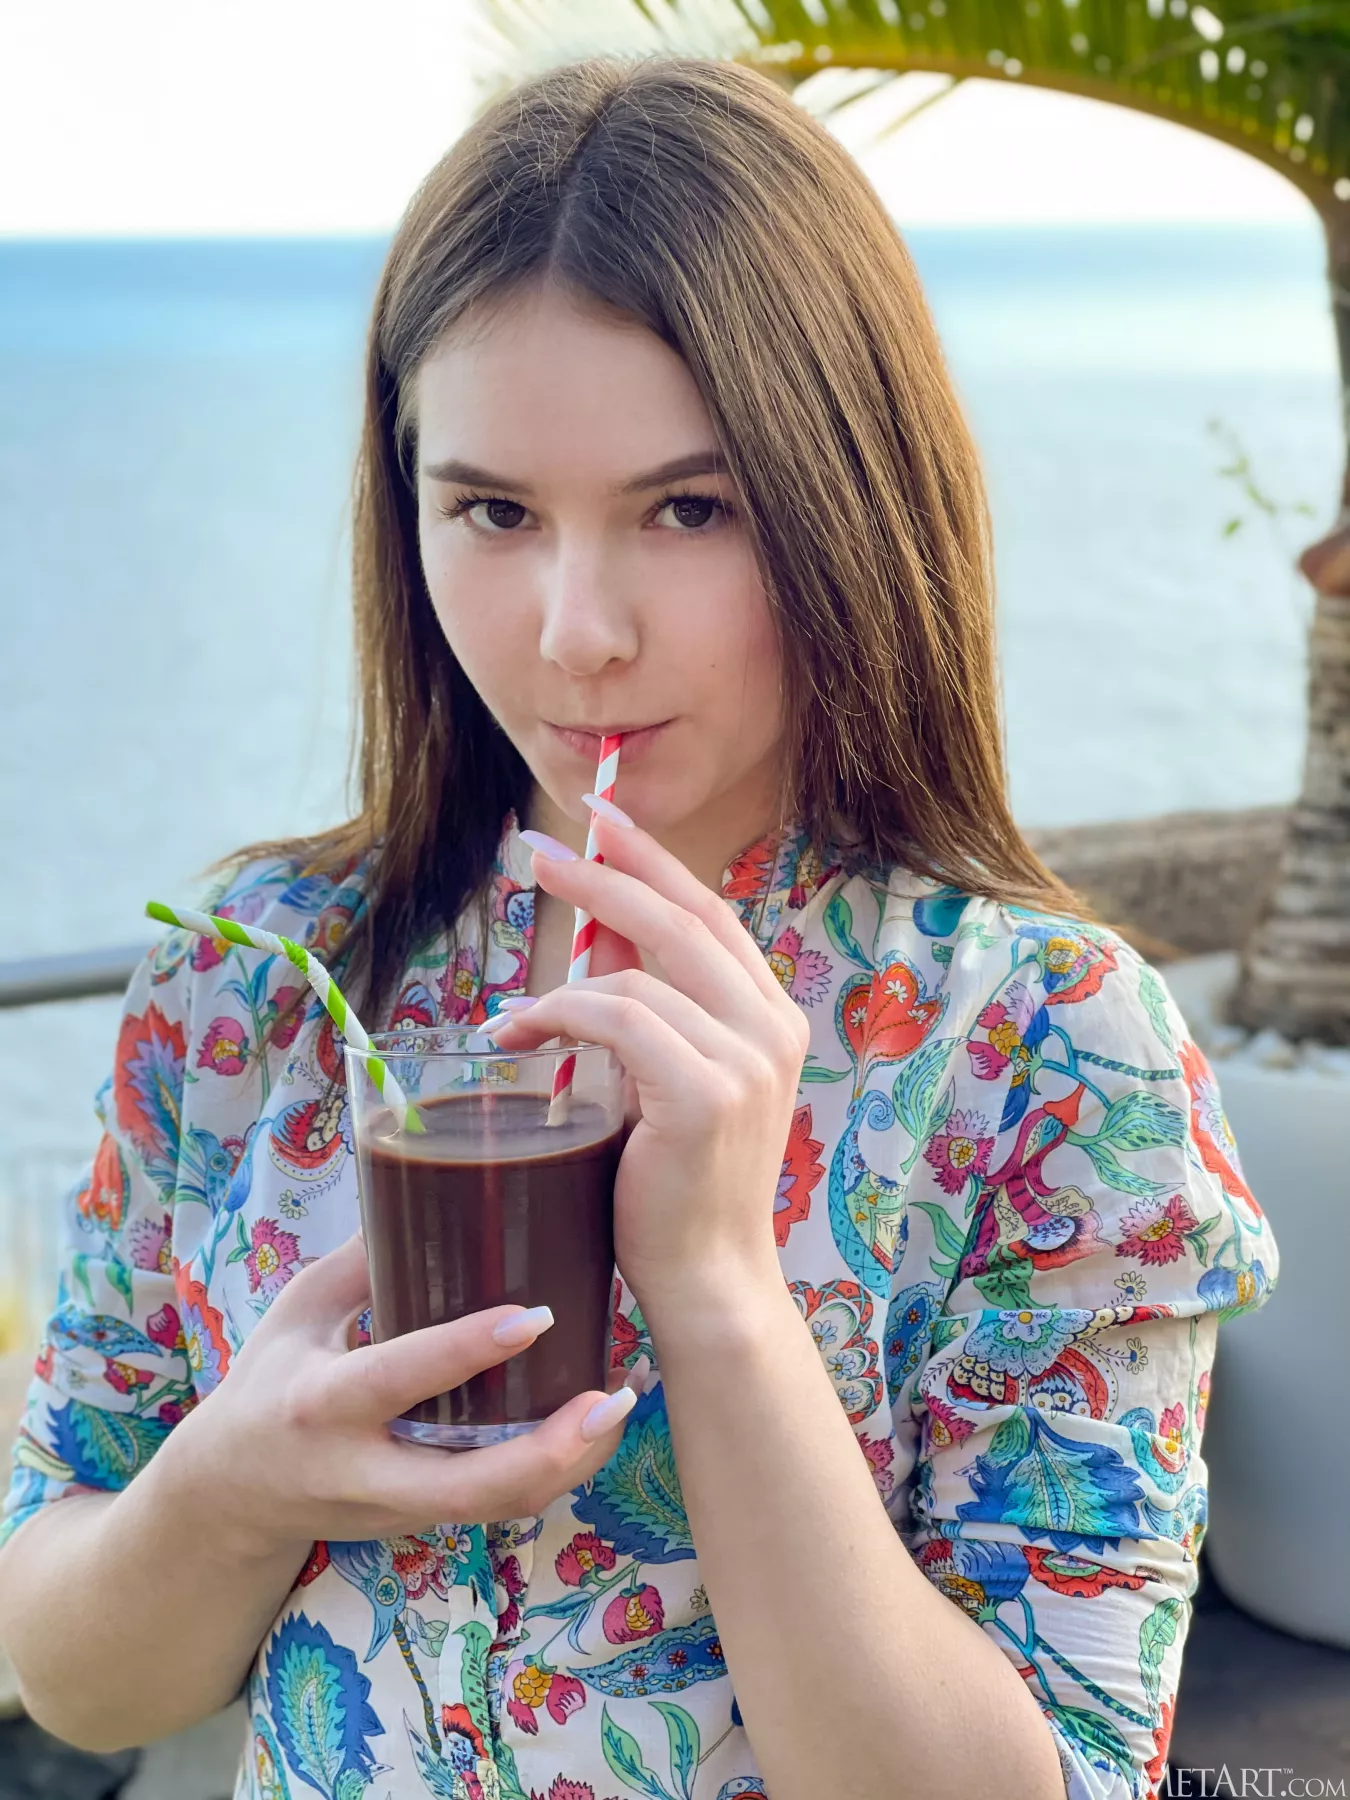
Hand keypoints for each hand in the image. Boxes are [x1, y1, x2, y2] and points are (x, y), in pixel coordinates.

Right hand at [167, 1232, 637, 1561]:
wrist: (228, 1496)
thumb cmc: (268, 1382)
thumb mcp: (298, 1308)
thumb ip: (363, 1255)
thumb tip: (433, 1177)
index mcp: (322, 1403)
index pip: (401, 1379)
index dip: (467, 1350)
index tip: (535, 1315)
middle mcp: (363, 1467)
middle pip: (467, 1487)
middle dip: (548, 1451)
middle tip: (610, 1397)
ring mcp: (398, 1507)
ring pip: (496, 1508)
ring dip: (570, 1466)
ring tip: (622, 1405)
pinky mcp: (424, 1524)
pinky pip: (499, 1508)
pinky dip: (557, 1472)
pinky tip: (600, 1425)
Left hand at [482, 809, 809, 1319]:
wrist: (708, 1279)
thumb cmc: (677, 1185)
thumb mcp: (665, 1076)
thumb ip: (645, 1001)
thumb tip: (597, 929)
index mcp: (773, 1017)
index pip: (710, 913)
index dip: (653, 861)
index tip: (602, 820)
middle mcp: (773, 1027)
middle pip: (679, 919)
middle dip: (603, 875)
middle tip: (538, 851)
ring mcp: (747, 1059)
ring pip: (636, 974)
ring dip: (558, 983)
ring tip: (509, 1016)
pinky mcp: (706, 1094)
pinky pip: (617, 1020)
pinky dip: (558, 1017)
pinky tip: (518, 1037)